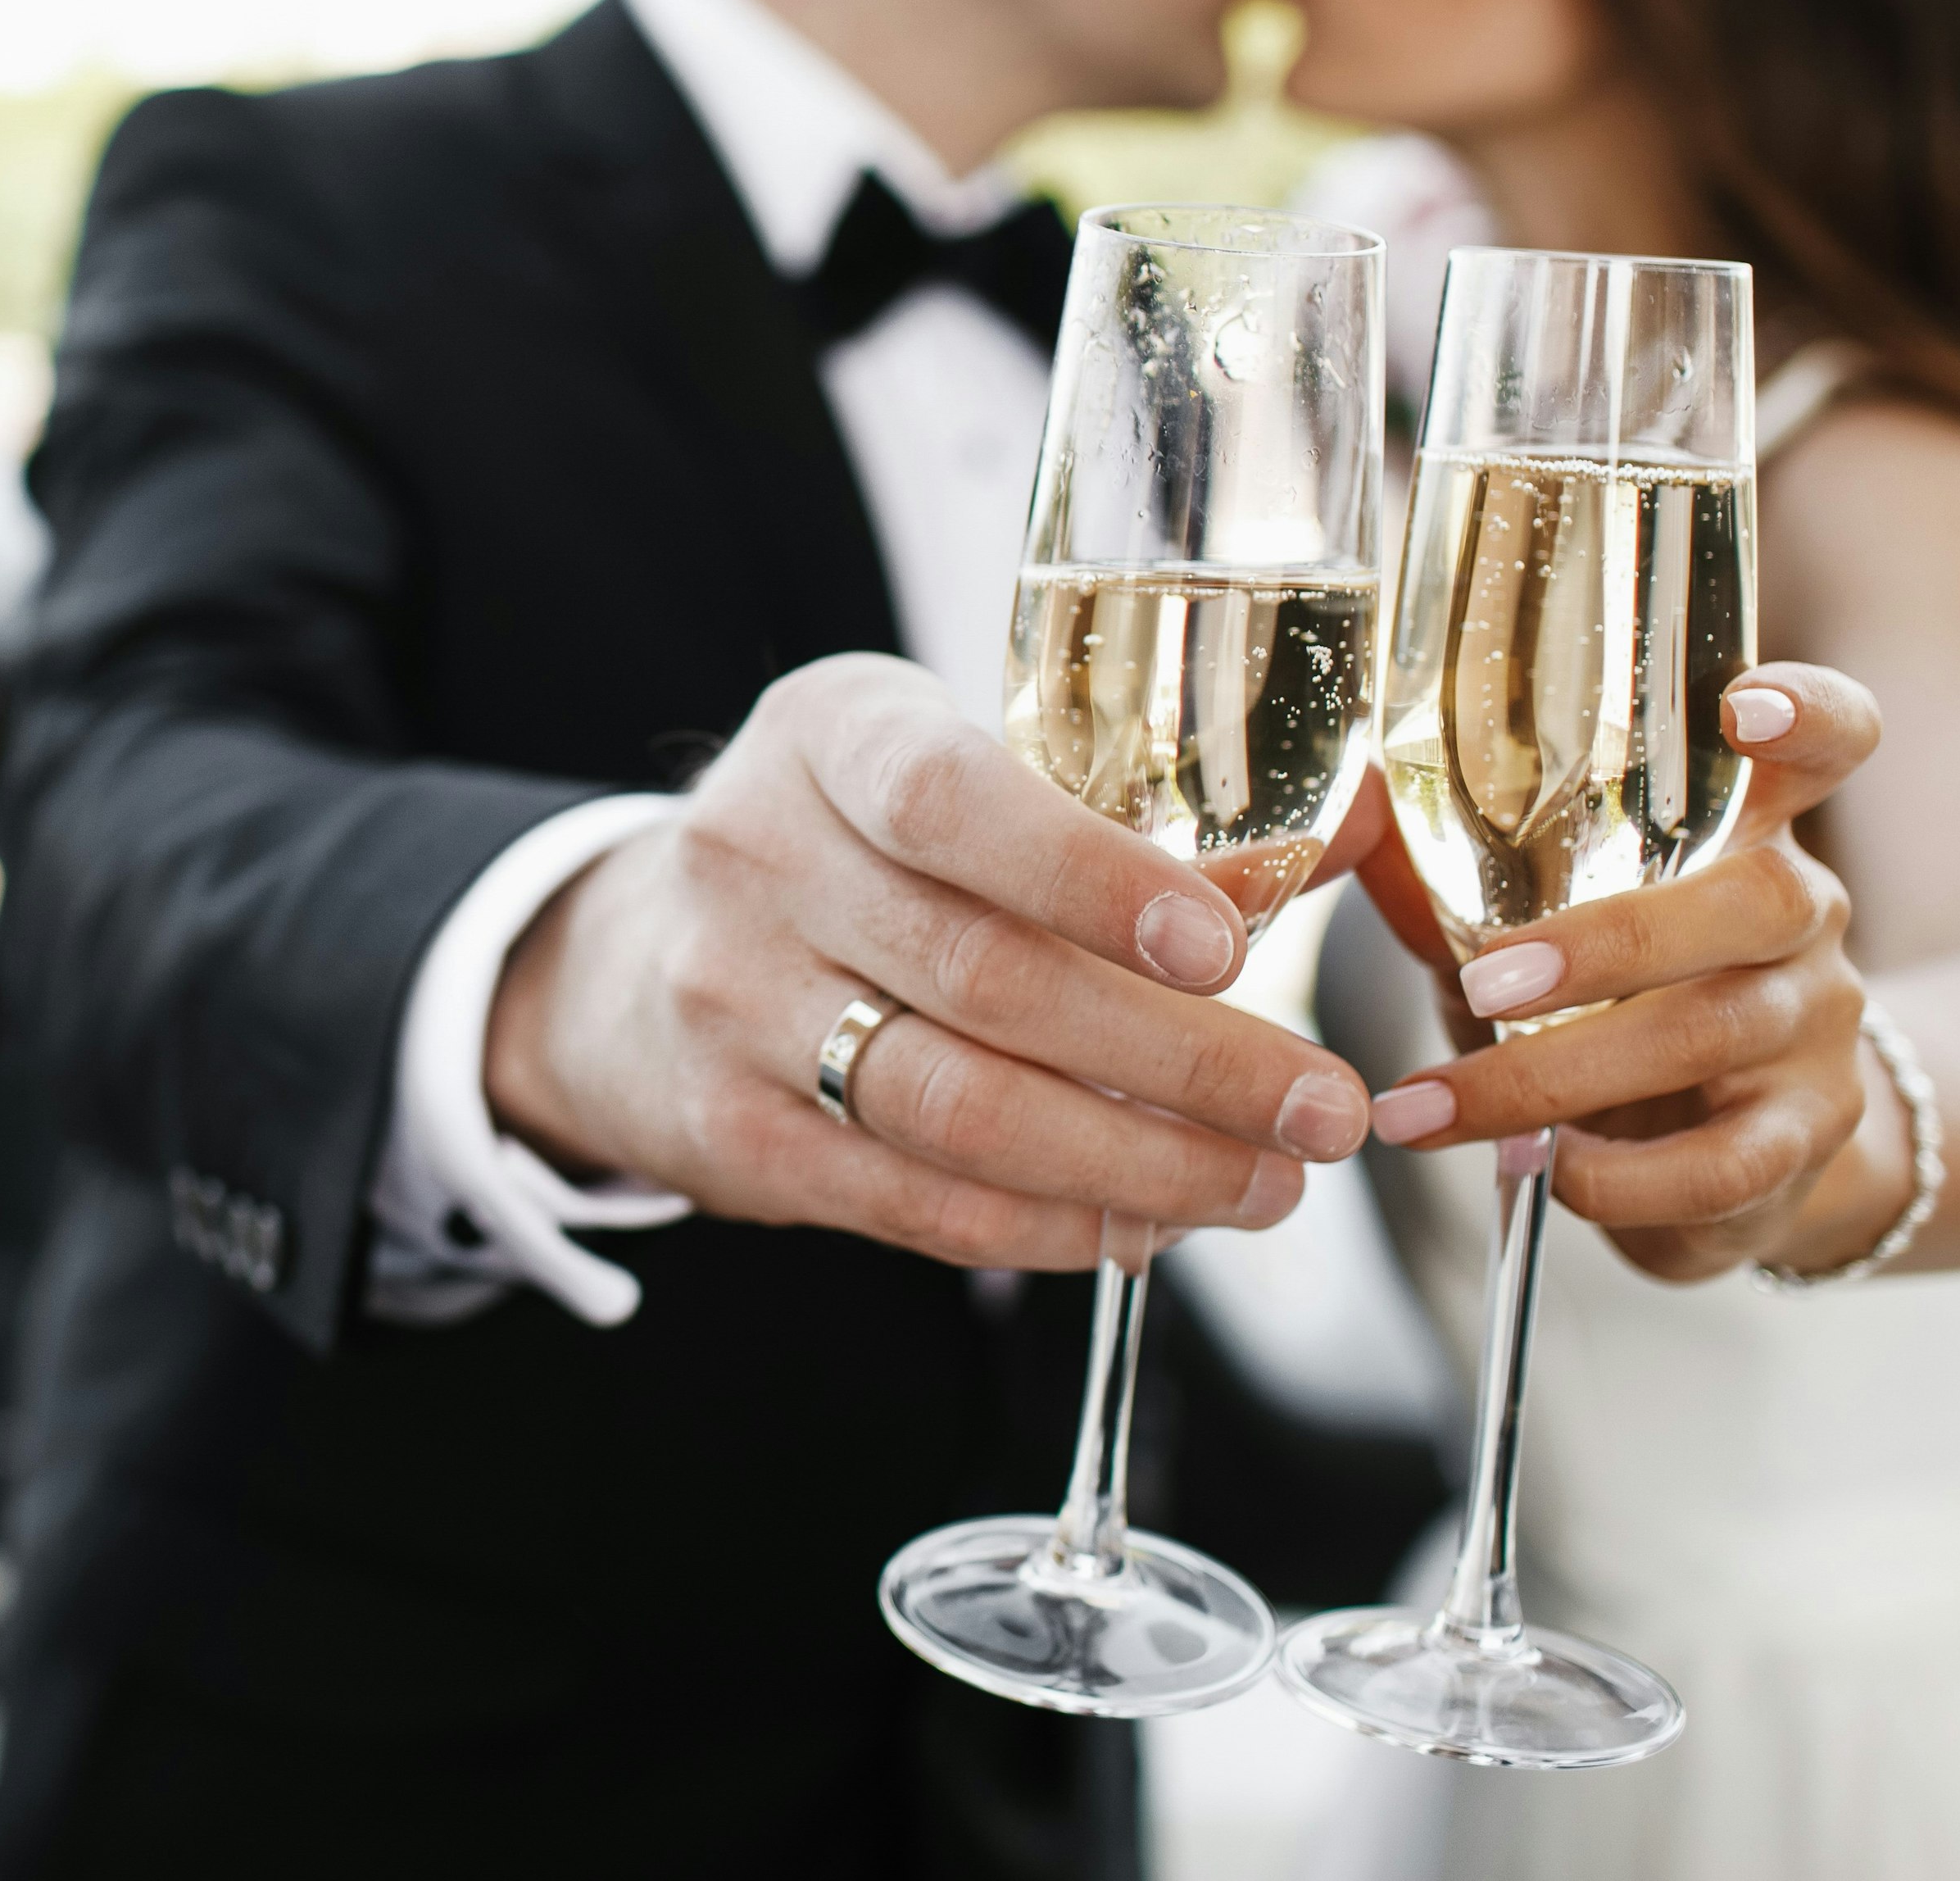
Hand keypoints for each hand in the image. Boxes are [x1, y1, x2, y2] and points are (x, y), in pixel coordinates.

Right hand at [484, 654, 1376, 1271]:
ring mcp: (731, 1006)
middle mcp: (757, 859)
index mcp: (826, 735)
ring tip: (1266, 1185)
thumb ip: (1121, 805)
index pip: (950, 798)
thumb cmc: (852, 846)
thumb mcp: (950, 767)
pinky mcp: (733, 1138)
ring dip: (1138, 1164)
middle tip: (1322, 1109)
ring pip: (959, 1110)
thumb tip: (1330, 853)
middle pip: (986, 979)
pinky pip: (916, 1202)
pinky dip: (1050, 1224)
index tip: (1228, 947)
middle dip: (1184, 1059)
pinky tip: (1148, 1225)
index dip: (1091, 876)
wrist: (629, 958)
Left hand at [1354, 662, 1894, 1281]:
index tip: (1751, 708)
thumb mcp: (1537, 917)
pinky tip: (1540, 1171)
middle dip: (1608, 942)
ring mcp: (1818, 1029)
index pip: (1830, 738)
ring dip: (1550, 1080)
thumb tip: (1352, 809)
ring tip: (1429, 1110)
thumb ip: (1457, 869)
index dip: (1808, 713)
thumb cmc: (1614, 1000)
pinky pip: (1723, 1166)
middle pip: (1760, 898)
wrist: (1735, 1146)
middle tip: (1482, 983)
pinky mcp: (1805, 1141)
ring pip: (1712, 1039)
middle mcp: (1804, 914)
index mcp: (1749, 827)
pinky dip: (1615, 1179)